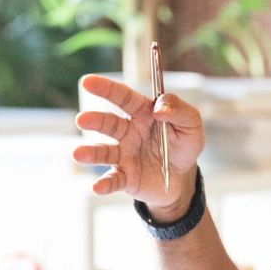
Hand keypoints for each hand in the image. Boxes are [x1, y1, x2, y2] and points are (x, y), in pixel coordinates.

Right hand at [73, 73, 206, 217]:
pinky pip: (113, 180)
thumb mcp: (192, 124)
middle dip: (94, 121)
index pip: (122, 97)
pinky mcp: (125, 177)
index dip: (106, 88)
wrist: (183, 178)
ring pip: (104, 152)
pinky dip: (104, 184)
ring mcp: (124, 155)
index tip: (87, 82)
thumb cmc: (184, 145)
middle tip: (82, 120)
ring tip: (78, 154)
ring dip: (91, 153)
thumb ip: (179, 110)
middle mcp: (127, 132)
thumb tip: (159, 108)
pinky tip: (97, 187)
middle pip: (108, 124)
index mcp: (142, 113)